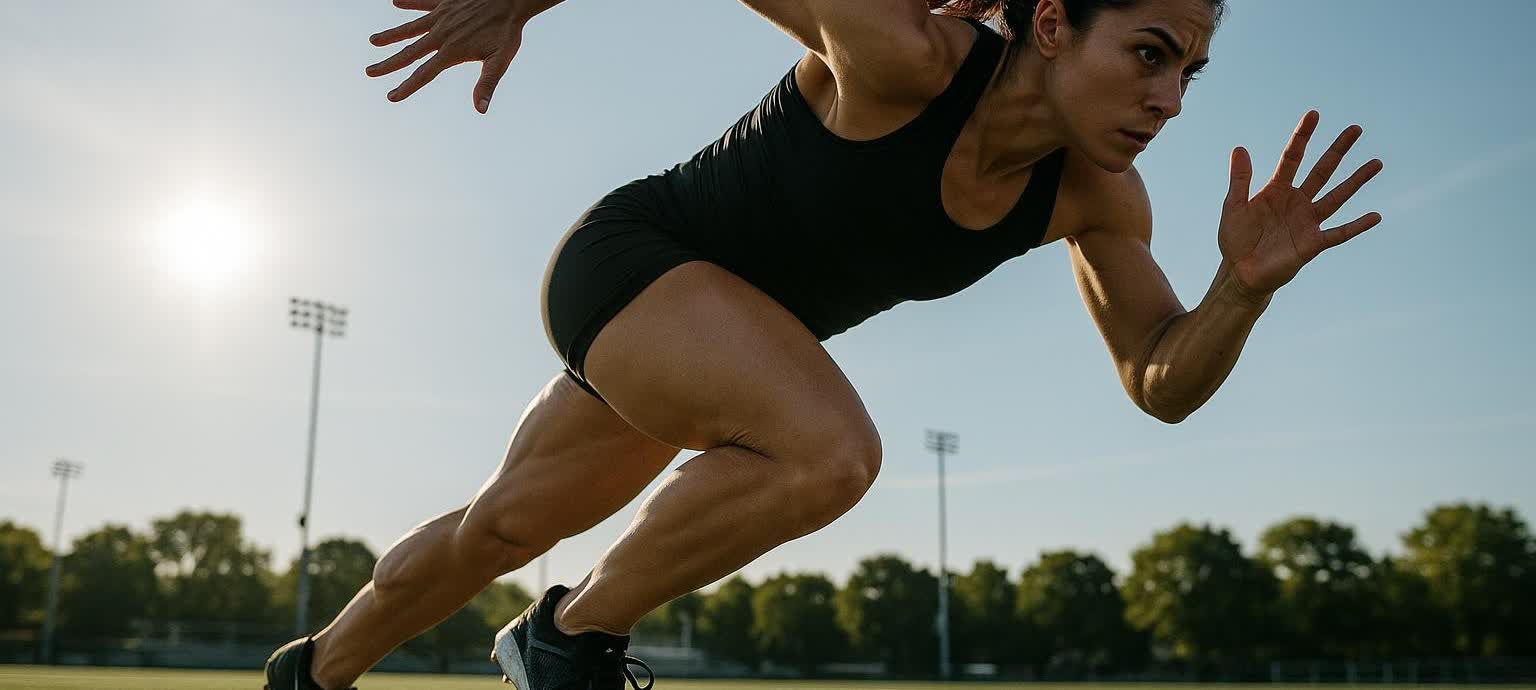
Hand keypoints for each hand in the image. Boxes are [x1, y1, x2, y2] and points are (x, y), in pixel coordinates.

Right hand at [366, 0, 530, 112]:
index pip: (424, 73)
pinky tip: (396, 1)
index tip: (391, 96)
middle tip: (369, 72)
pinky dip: (409, 2)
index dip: (407, 86)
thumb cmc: (507, 32)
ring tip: (372, 40)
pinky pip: (423, 2)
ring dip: (390, 34)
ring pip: (409, 27)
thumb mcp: (500, 60)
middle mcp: (441, 34)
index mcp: (452, 52)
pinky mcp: (445, 2)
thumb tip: (481, 110)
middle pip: (409, 52)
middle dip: (388, 64)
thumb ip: (487, 84)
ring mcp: (441, 17)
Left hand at [1218, 111, 1384, 294]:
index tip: (1313, 114)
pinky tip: (1375, 216)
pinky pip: (1339, 233)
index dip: (1302, 137)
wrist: (1241, 273)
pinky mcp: (1313, 243)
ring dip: (1356, 181)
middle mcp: (1296, 201)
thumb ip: (1239, 179)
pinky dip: (1357, 226)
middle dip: (1338, 150)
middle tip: (1356, 129)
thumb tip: (1239, 148)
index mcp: (1276, 190)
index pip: (1292, 158)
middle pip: (1322, 170)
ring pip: (1337, 196)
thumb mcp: (1233, 206)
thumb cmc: (1236, 240)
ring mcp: (1307, 221)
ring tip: (1376, 163)